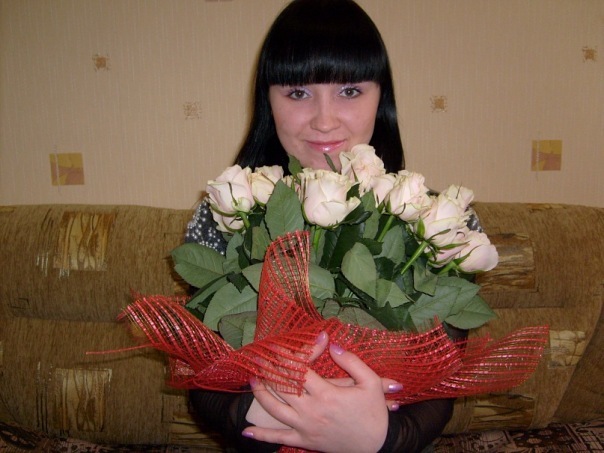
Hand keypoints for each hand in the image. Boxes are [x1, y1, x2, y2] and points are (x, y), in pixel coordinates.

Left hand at [243, 335, 398, 452]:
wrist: (378, 446)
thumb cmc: (374, 413)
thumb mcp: (371, 382)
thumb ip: (351, 361)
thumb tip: (332, 344)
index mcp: (327, 394)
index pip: (299, 369)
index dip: (286, 356)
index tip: (276, 346)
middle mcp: (311, 410)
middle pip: (282, 386)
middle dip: (269, 370)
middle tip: (258, 358)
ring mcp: (305, 427)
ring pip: (275, 409)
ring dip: (260, 394)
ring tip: (252, 380)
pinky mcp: (304, 441)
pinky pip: (279, 438)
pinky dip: (261, 436)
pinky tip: (246, 431)